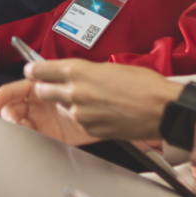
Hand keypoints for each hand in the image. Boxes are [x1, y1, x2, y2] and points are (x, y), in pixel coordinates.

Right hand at [0, 78, 94, 145]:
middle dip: (8, 114)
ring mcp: (46, 121)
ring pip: (21, 125)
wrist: (119, 109)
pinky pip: (35, 140)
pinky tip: (31, 138)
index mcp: (40, 86)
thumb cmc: (99, 85)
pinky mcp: (54, 137)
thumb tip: (31, 71)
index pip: (14, 90)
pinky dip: (28, 140)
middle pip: (14, 109)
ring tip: (22, 129)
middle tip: (11, 120)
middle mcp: (40, 103)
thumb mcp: (74, 72)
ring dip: (17, 128)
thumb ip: (50, 71)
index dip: (1, 97)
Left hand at [20, 59, 180, 139]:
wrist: (163, 109)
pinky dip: (84, 117)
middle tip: (56, 86)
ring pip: (60, 107)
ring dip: (68, 103)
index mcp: (78, 71)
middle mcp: (75, 92)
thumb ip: (85, 71)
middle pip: (42, 91)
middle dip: (46, 88)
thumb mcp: (109, 67)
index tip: (32, 71)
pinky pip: (77, 121)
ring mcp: (81, 113)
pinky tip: (101, 111)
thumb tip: (71, 72)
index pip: (40, 70)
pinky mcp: (89, 130)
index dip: (35, 70)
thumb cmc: (143, 84)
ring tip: (90, 99)